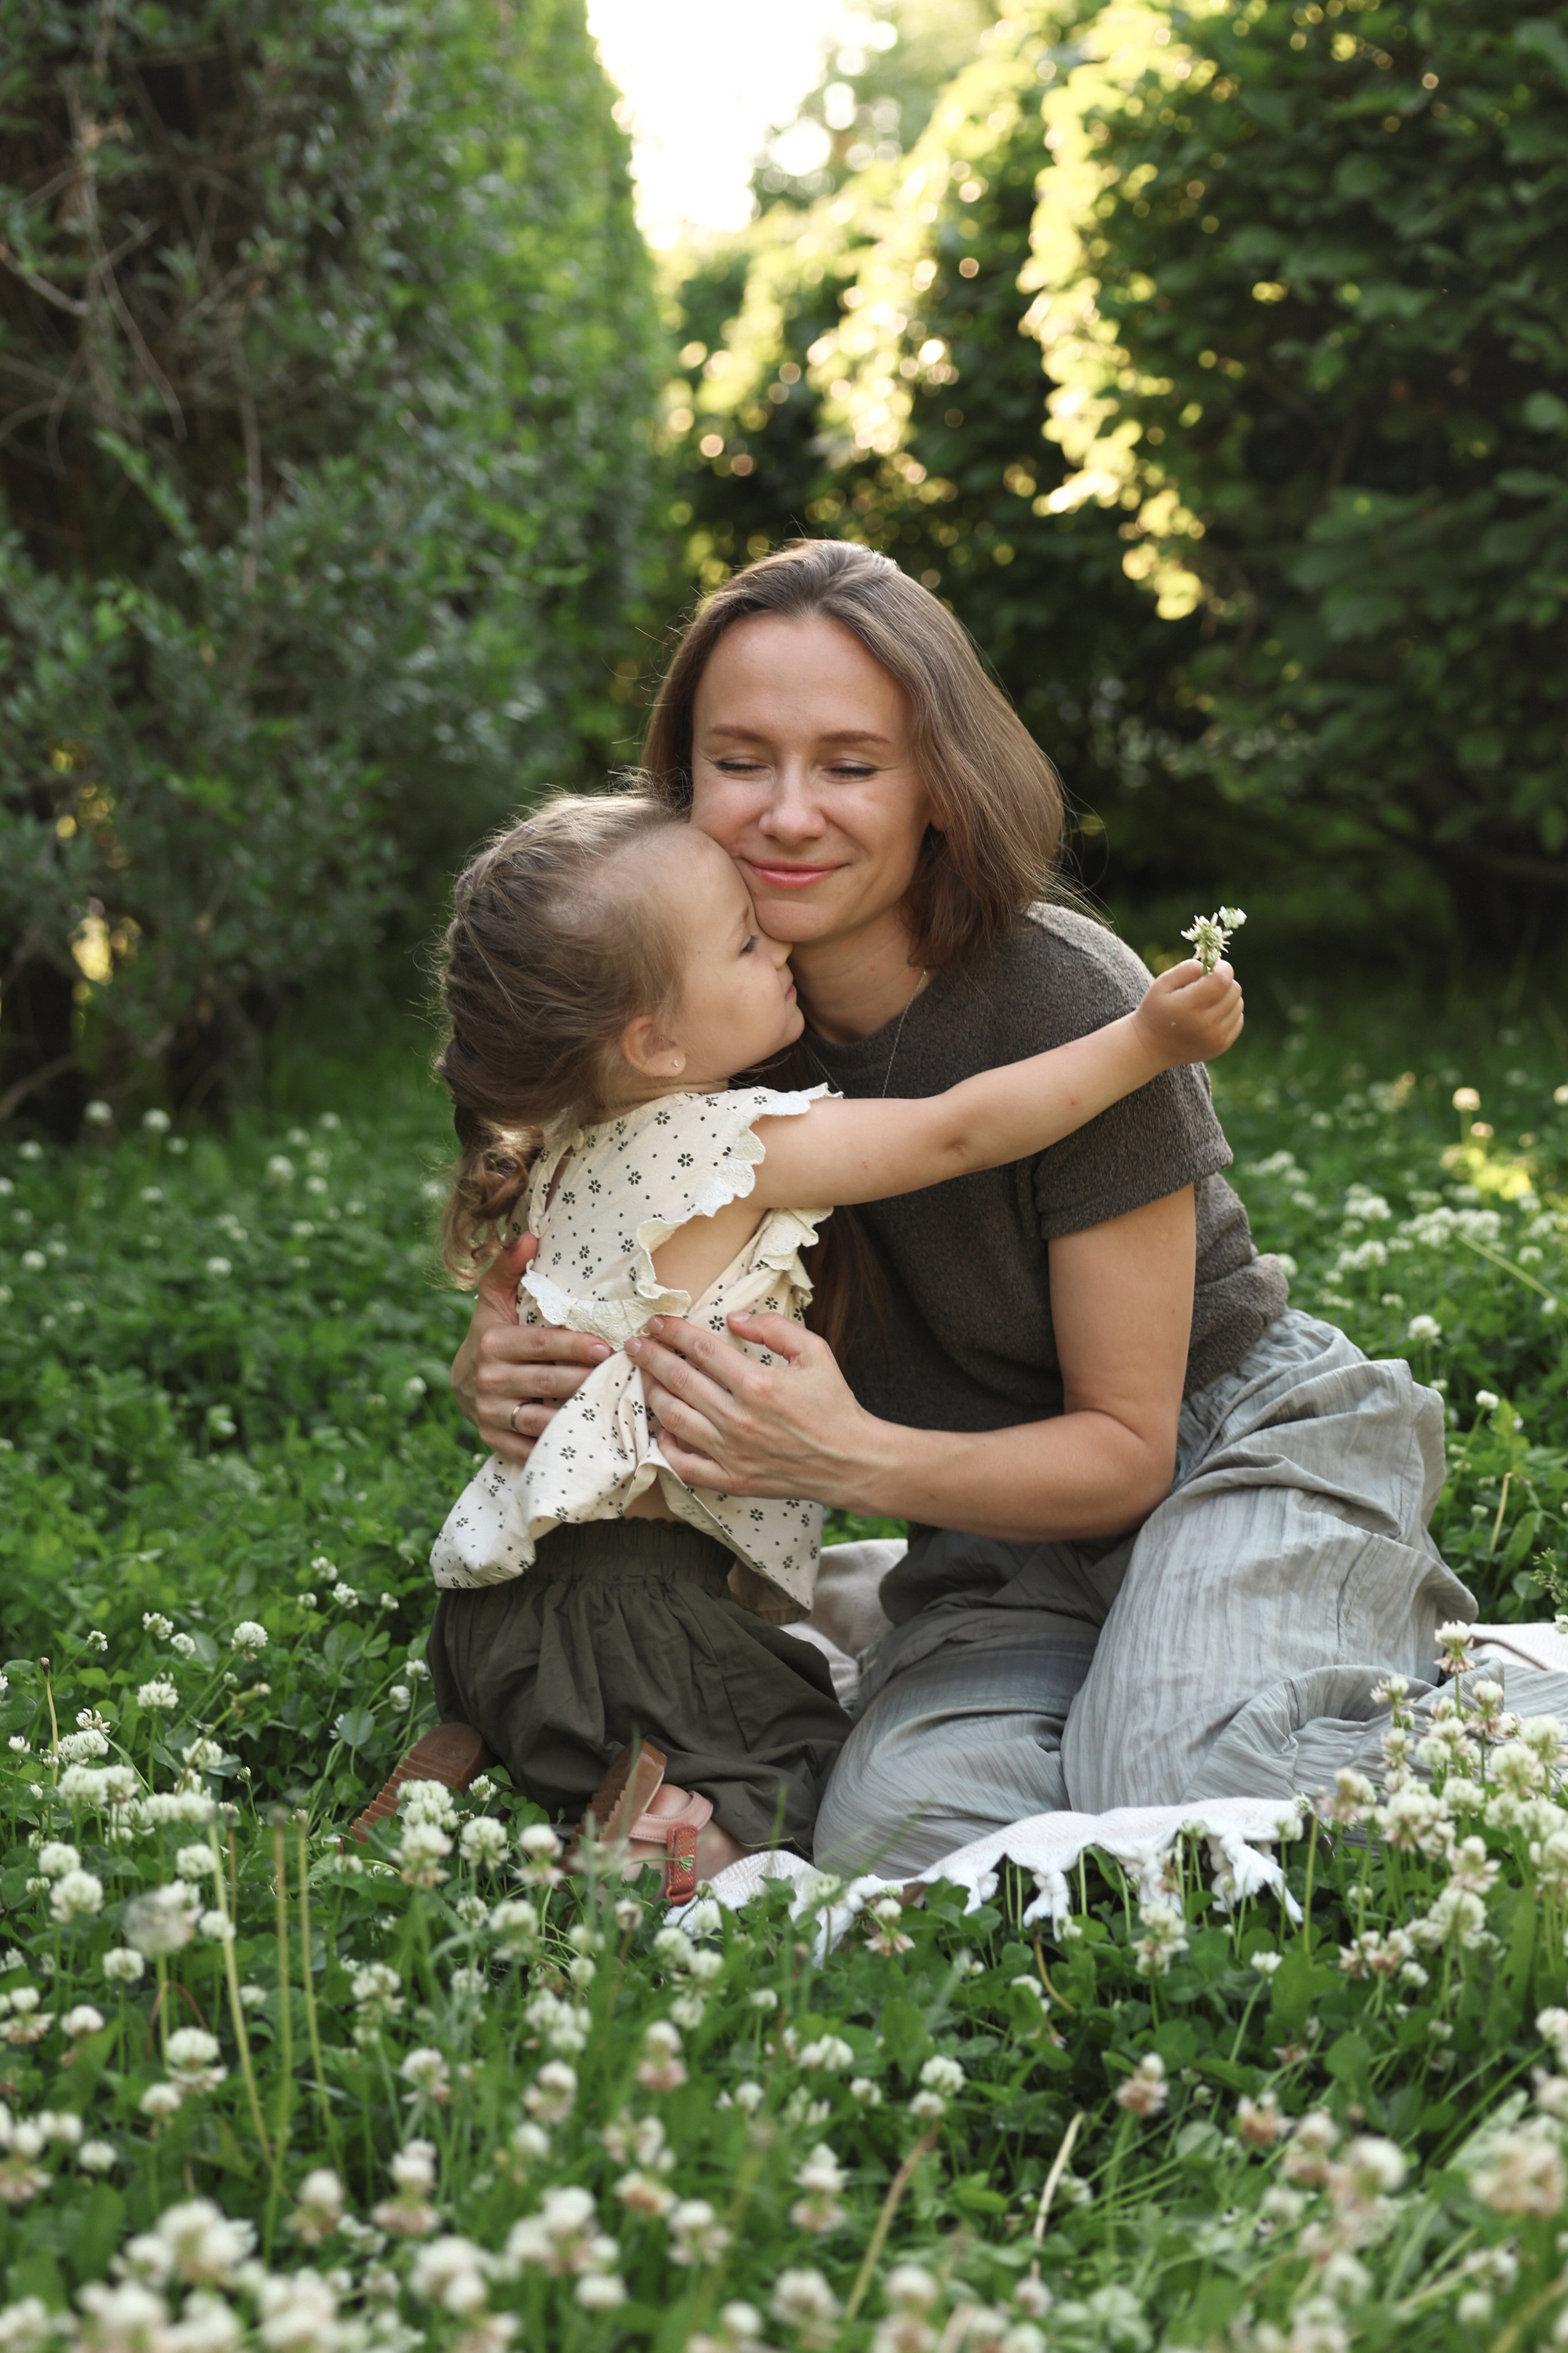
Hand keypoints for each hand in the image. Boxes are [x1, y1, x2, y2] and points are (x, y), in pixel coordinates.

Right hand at [450, 1232, 610, 1464]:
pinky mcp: (495, 1441)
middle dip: (586, 1380)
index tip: (607, 1348)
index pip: (540, 1345)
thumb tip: (528, 1235)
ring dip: (579, 1416)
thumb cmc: (492, 1334)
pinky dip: (562, 1446)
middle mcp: (488, 1381)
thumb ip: (508, 1267)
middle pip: (547, 1383)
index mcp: (492, 1344)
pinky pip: (532, 1448)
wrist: (462, 1383)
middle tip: (623, 1377)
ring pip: (543, 1419)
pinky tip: (592, 1439)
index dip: (573, 1347)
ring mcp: (491, 1415)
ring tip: (614, 1408)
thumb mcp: (494, 1300)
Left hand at [625, 1311, 884, 1504]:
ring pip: (673, 1418)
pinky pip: (685, 1464)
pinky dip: (667, 1447)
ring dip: (652, 1394)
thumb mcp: (814, 1352)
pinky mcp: (731, 1478)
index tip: (656, 1323)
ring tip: (644, 1379)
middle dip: (650, 1357)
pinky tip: (663, 1430)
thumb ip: (773, 1328)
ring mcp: (731, 1451)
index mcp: (757, 1382)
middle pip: (678, 1380)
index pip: (700, 1350)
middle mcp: (738, 1417)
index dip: (672, 1332)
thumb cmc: (834, 1404)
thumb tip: (732, 1319)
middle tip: (634, 1345)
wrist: (850, 1461)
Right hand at [1134, 958, 1242, 1067]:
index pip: (1223, 979)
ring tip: (1207, 1001)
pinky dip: (1228, 1013)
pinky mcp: (1222, 1046)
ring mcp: (1216, 1037)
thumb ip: (1186, 969)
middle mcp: (1206, 1024)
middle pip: (1234, 990)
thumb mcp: (1162, 984)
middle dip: (1223, 981)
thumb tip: (1211, 966)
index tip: (1212, 967)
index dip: (1222, 967)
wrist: (1150, 1048)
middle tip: (1206, 985)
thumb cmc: (1155, 1010)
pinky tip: (1211, 1015)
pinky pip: (1238, 1019)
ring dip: (1226, 997)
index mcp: (1189, 1006)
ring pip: (1238, 1004)